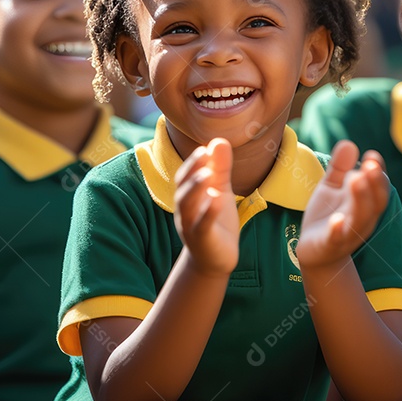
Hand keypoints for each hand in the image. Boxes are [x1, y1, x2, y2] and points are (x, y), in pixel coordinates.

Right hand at [174, 138, 238, 275]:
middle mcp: (184, 210)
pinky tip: (216, 198)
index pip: (184, 176)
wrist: (215, 259)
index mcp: (187, 197)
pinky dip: (208, 211)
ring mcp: (191, 226)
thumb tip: (219, 141)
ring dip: (195, 188)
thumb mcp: (220, 191)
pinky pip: (202, 225)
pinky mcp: (202, 240)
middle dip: (191, 170)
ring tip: (208, 173)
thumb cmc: (215, 221)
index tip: (204, 148)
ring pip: (187, 206)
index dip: (192, 163)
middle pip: (182, 188)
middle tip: (204, 154)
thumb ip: (220, 168)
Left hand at [297, 142, 390, 269]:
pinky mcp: (330, 245)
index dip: (378, 172)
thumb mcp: (331, 187)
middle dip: (374, 183)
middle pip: (375, 202)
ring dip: (360, 199)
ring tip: (356, 179)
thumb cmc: (327, 215)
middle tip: (370, 165)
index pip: (378, 187)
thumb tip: (349, 143)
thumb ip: (339, 167)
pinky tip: (335, 219)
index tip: (372, 156)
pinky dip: (338, 230)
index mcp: (365, 203)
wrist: (313, 251)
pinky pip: (336, 238)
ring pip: (360, 218)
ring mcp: (347, 233)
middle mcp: (362, 218)